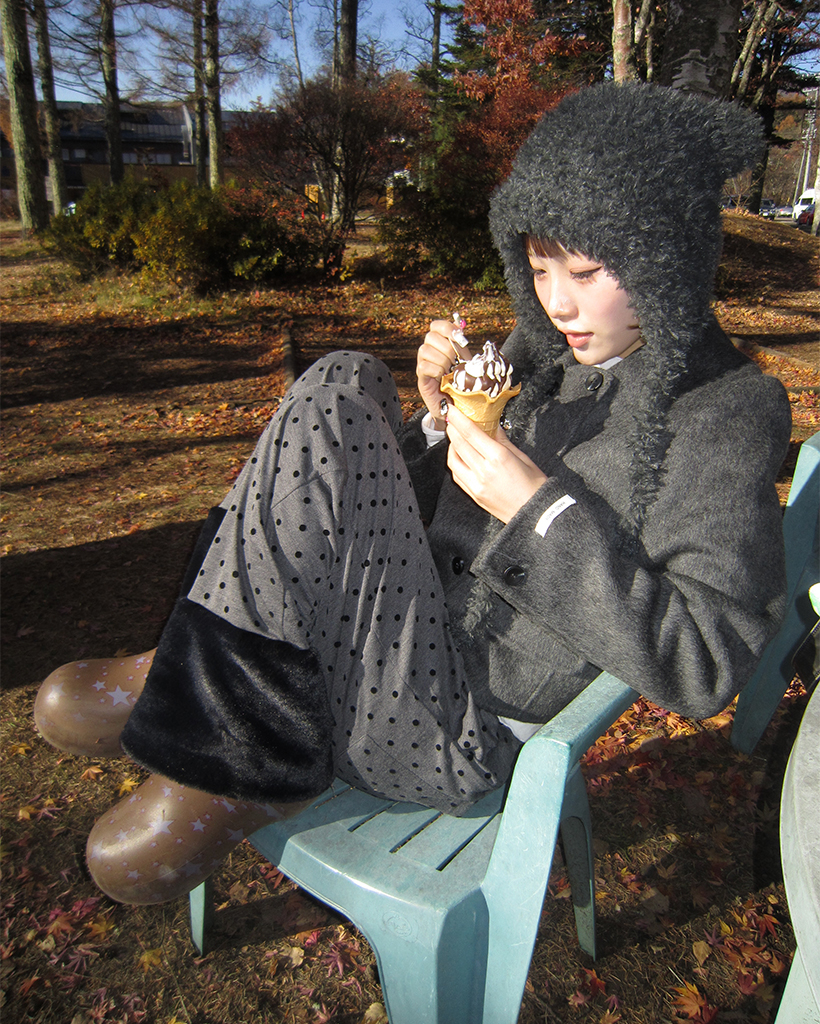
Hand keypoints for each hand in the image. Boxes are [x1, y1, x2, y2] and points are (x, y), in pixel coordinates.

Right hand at [416, 319, 469, 427]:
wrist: (456, 407)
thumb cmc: (461, 384)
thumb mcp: (464, 362)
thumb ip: (461, 345)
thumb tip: (461, 325)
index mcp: (439, 345)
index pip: (436, 326)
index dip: (447, 328)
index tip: (459, 337)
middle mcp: (428, 353)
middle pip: (430, 336)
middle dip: (447, 347)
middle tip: (455, 361)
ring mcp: (423, 365)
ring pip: (425, 350)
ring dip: (442, 360)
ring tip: (449, 371)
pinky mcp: (421, 379)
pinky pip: (424, 366)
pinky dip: (436, 370)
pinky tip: (443, 377)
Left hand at [445, 404, 547, 522]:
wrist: (536, 513)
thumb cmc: (535, 486)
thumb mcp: (522, 457)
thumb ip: (503, 441)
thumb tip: (493, 426)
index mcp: (498, 457)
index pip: (471, 433)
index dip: (458, 418)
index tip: (452, 408)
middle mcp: (484, 470)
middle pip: (459, 444)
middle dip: (452, 428)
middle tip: (452, 418)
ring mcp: (477, 484)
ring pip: (453, 460)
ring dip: (451, 446)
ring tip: (456, 437)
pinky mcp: (474, 495)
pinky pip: (457, 475)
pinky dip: (455, 462)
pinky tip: (460, 456)